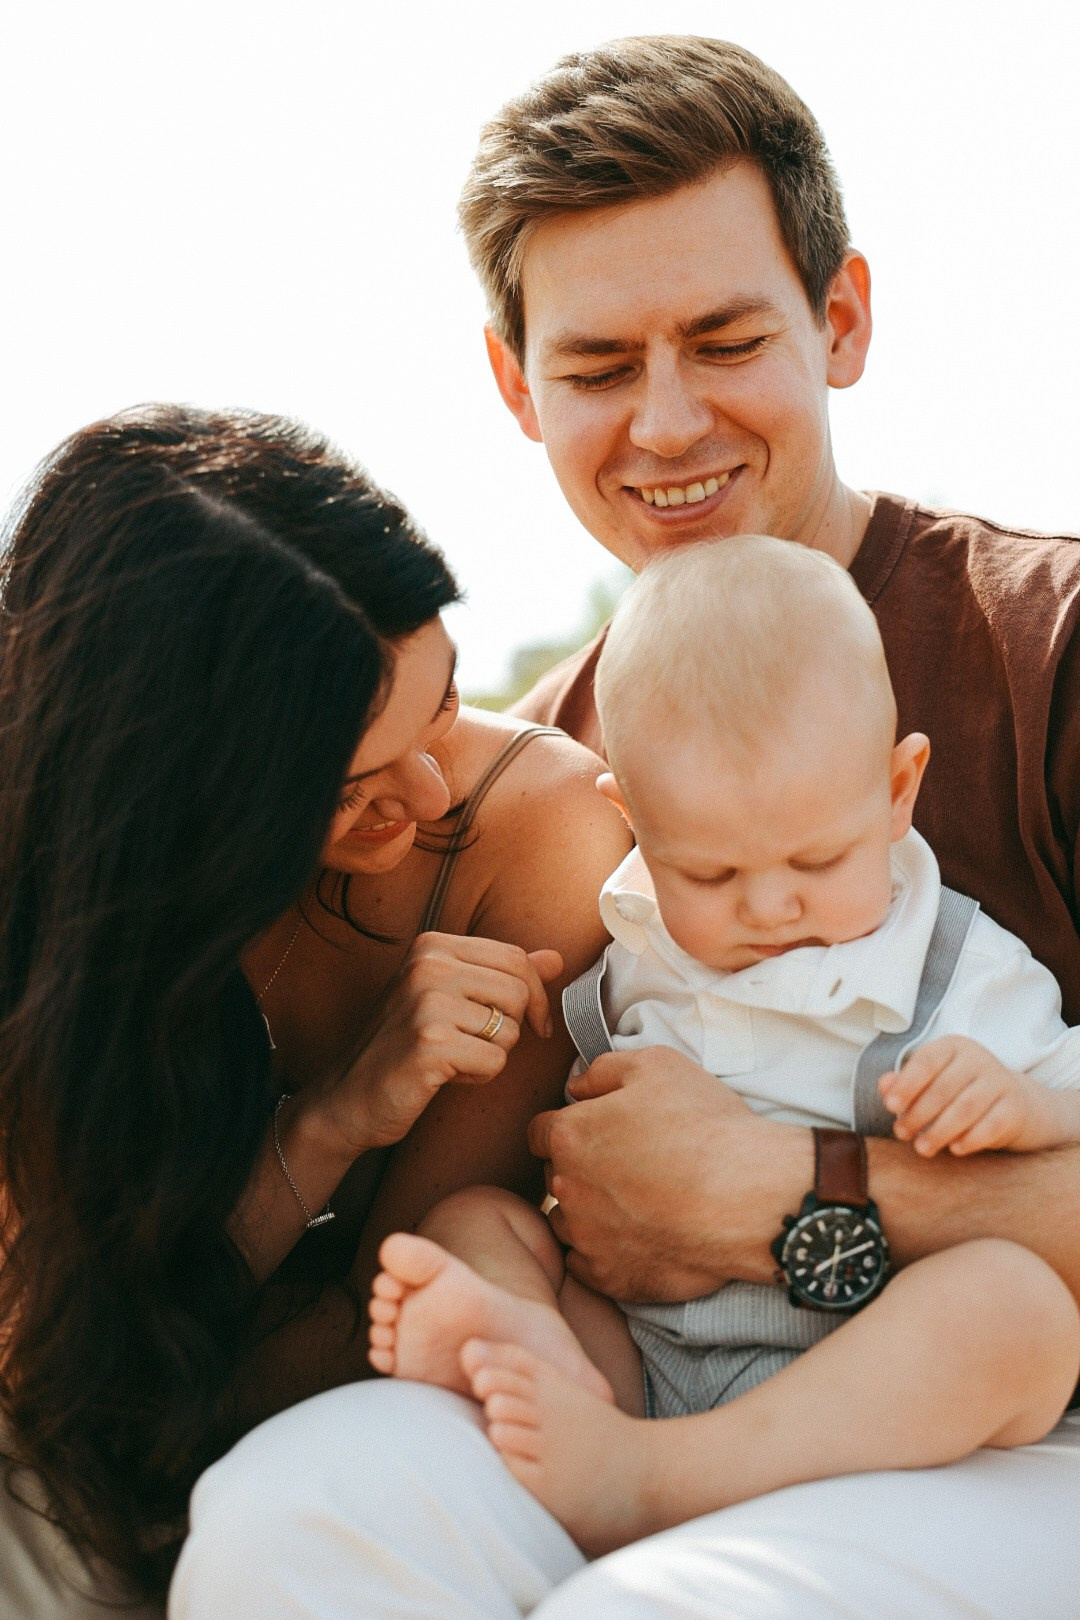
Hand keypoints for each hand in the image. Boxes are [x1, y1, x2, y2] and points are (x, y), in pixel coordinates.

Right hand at [319, 932, 562, 1154]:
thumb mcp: (450, 998)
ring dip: (491, 1055)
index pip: (515, 958)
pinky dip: (478, 1076)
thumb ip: (502, 975)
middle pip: (518, 992)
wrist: (348, 1097)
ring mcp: (426, 1002)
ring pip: (510, 1030)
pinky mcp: (430, 1043)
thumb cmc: (403, 1047)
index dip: (534, 997)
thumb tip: (556, 959)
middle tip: (475, 1045)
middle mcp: (428, 965)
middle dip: (511, 1028)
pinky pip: (494, 1061)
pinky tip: (444, 1075)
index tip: (533, 1024)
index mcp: (433, 945)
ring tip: (452, 1058)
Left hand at [528, 1046, 811, 1301]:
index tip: (594, 1133)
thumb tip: (576, 1086)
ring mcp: (586, 1238)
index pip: (541, 1132)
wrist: (748, 1198)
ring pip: (569, 1222)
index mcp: (570, 1135)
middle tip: (627, 1167)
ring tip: (637, 1204)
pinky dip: (607, 1252)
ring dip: (590, 1213)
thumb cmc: (705, 1127)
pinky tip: (641, 1236)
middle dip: (580, 1170)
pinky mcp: (609, 1278)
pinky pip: (589, 1264)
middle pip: (555, 1177)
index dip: (567, 1128)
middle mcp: (566, 1188)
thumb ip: (603, 1071)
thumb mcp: (656, 1066)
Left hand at [879, 1035, 1061, 1155]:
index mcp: (953, 1047)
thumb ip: (904, 1083)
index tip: (891, 1106)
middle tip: (902, 1134)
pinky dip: (971, 1139)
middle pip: (943, 1088)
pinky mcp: (1015, 1107)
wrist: (1013, 1102)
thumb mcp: (931, 1081)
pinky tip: (954, 1149)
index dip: (907, 1084)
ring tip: (922, 1148)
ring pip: (966, 1108)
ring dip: (940, 1130)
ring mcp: (1000, 1081)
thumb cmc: (959, 1090)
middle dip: (918, 1113)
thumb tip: (884, 1086)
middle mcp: (978, 1059)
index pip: (927, 1061)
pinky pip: (992, 1124)